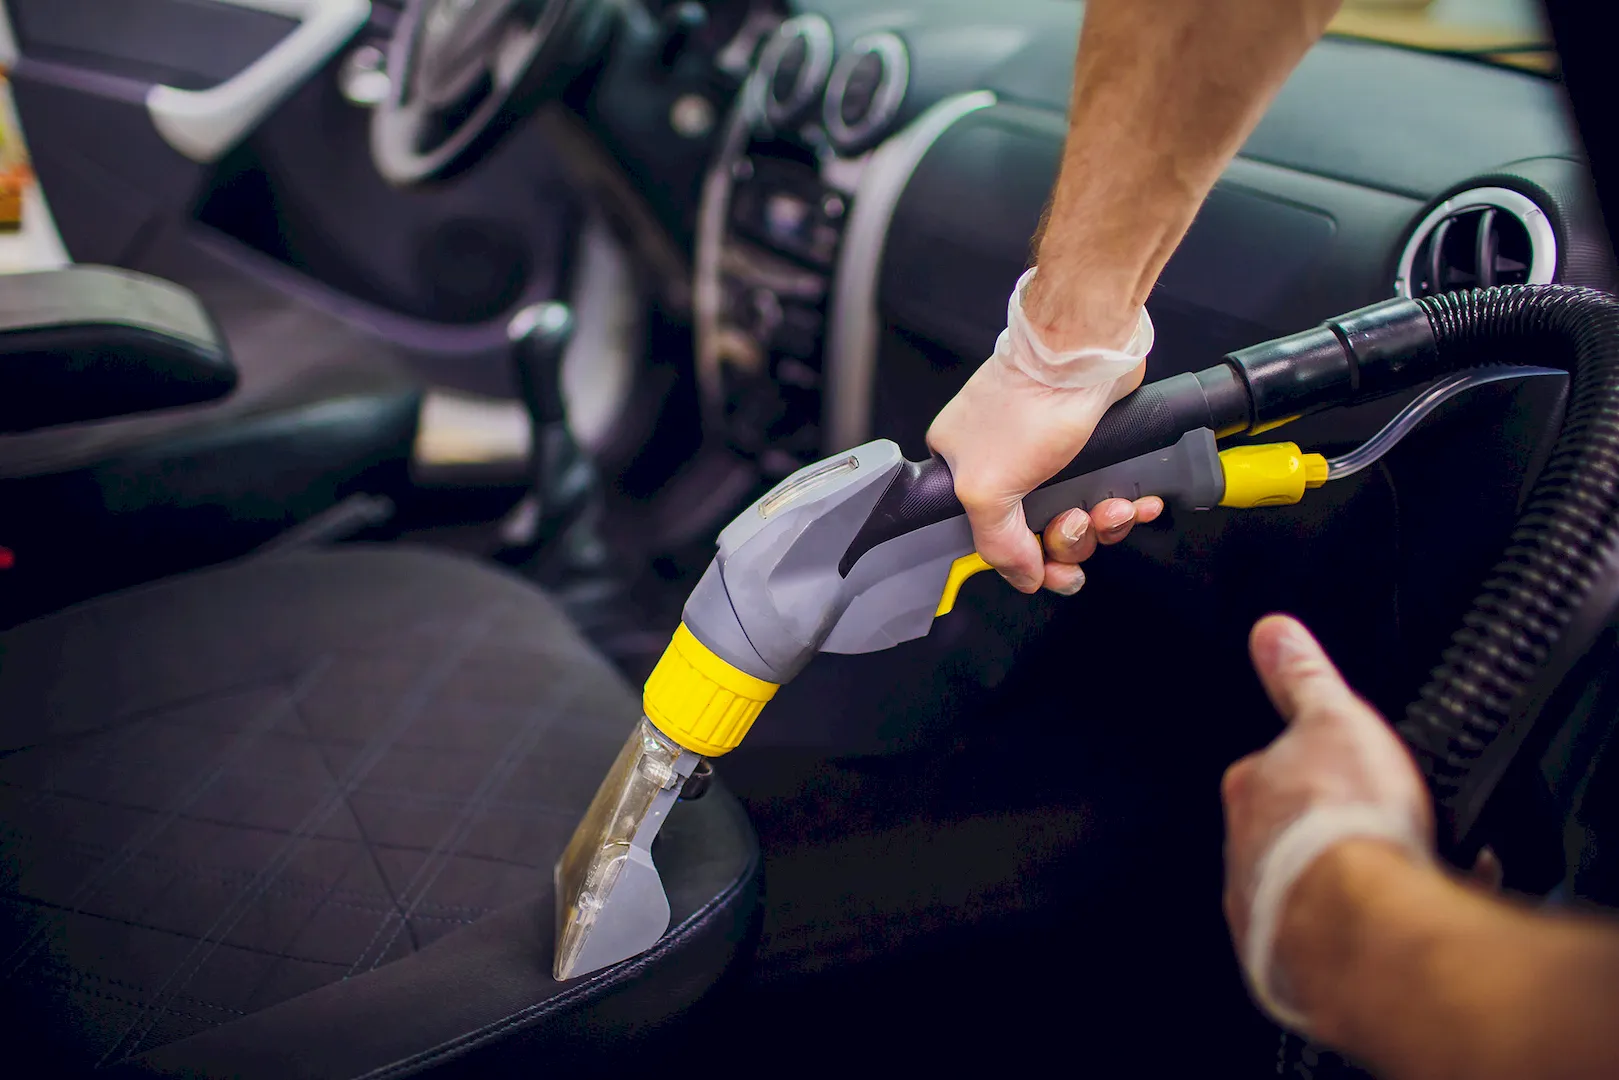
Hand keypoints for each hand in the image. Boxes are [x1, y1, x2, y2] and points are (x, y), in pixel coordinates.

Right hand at [927, 353, 1155, 593]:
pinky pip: (1108, 494)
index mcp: (964, 470)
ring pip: (1080, 517)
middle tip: (1081, 521)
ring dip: (1104, 523)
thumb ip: (997, 544)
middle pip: (1040, 532)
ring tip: (1114, 507)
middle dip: (1072, 537)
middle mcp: (1004, 463)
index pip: (994, 538)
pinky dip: (1125, 504)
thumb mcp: (986, 489)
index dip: (1028, 559)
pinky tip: (1137, 502)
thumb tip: (1022, 577)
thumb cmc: (1029, 403)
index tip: (1051, 570)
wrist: (1085, 354)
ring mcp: (1049, 455)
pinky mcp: (1091, 447)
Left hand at [1221, 615, 1432, 1023]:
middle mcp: (1243, 853)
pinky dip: (1376, 923)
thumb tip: (1273, 632)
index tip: (1353, 775)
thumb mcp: (1333, 718)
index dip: (1320, 769)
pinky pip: (1340, 935)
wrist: (1362, 922)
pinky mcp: (1297, 962)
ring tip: (1413, 867)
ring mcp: (1267, 909)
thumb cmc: (1344, 821)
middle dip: (1340, 827)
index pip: (1273, 769)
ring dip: (1358, 876)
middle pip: (1294, 830)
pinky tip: (1417, 912)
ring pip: (1315, 884)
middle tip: (1390, 823)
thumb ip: (1304, 677)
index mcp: (1249, 791)